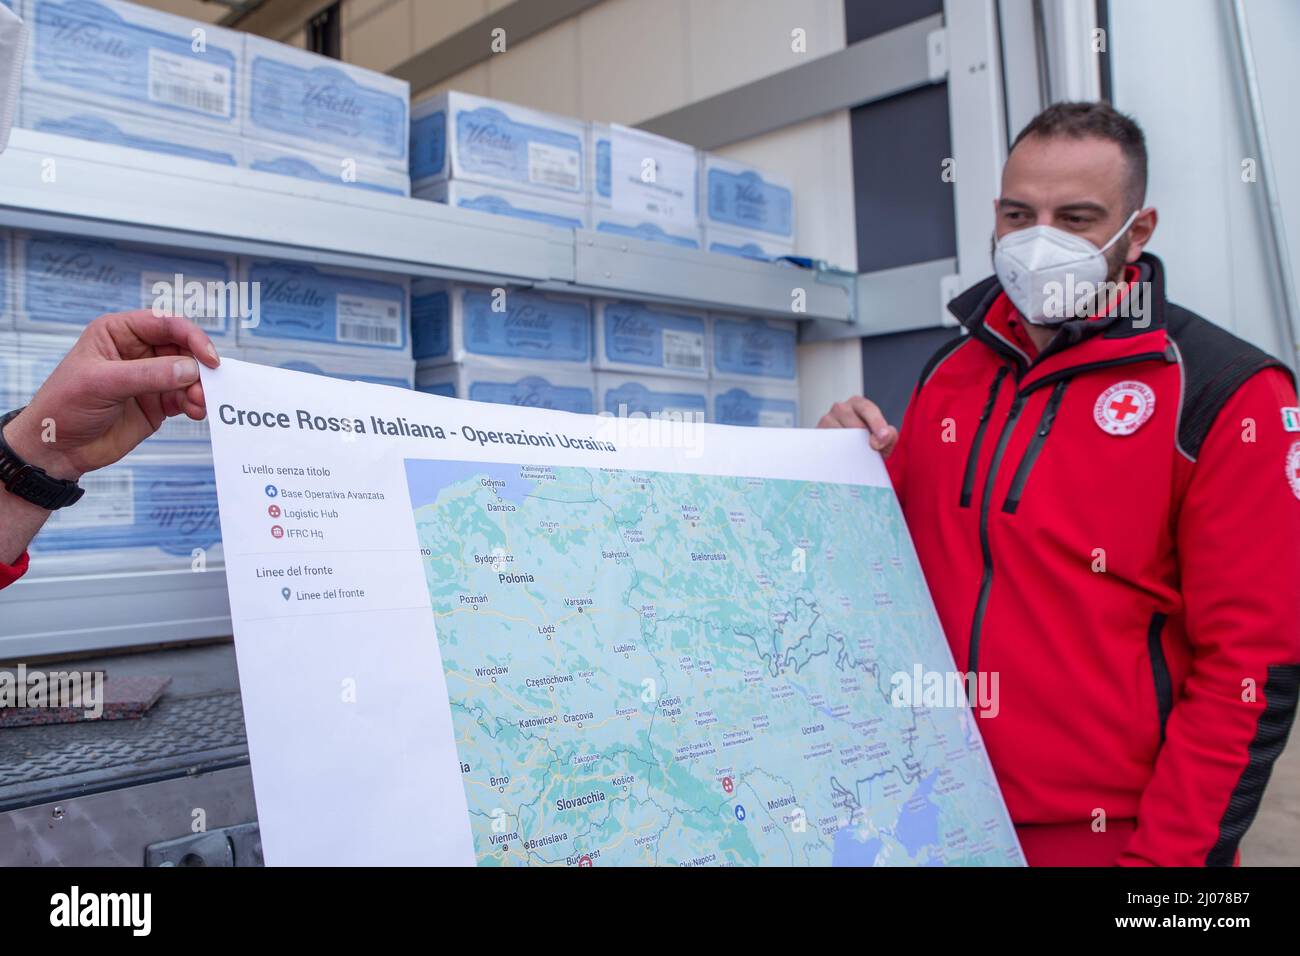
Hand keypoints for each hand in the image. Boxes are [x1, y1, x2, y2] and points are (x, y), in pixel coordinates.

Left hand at [2, 310, 219, 480]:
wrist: (57, 449)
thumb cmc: (65, 406)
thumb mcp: (102, 384)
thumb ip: (148, 374)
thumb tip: (190, 369)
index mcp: (118, 332)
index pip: (164, 323)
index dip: (190, 336)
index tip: (208, 358)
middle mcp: (137, 351)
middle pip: (183, 348)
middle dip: (198, 366)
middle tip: (207, 385)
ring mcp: (150, 377)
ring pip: (189, 374)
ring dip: (200, 388)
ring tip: (199, 404)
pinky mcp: (158, 402)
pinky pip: (187, 396)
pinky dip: (196, 403)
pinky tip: (196, 412)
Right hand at [816, 395, 898, 456]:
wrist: (848, 454)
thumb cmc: (867, 443)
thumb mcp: (883, 439)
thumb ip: (890, 436)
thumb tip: (882, 438)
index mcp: (858, 404)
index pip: (867, 409)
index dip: (877, 423)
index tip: (883, 438)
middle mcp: (840, 408)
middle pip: (853, 423)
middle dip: (864, 439)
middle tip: (870, 452)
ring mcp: (826, 420)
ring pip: (840, 434)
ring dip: (851, 448)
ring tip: (857, 457)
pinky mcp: (817, 434)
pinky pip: (828, 444)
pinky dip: (837, 453)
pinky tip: (844, 459)